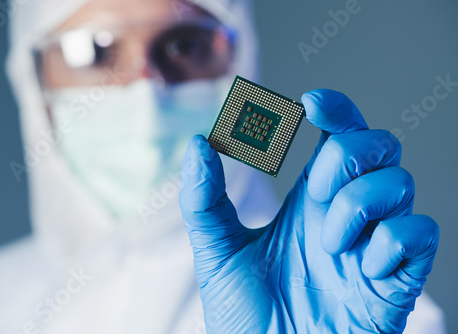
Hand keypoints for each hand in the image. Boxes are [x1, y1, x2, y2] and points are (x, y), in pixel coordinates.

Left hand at [179, 90, 438, 332]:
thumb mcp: (217, 252)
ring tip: (328, 242)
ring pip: (400, 182)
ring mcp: (372, 245)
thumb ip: (204, 199)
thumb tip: (199, 142)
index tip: (310, 103)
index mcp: (308, 202)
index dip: (335, 110)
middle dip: (348, 154)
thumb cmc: (244, 315)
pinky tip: (361, 266)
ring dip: (360, 203)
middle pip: (378, 146)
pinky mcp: (395, 280)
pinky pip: (420, 234)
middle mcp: (345, 215)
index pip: (338, 136)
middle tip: (313, 191)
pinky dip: (393, 241)